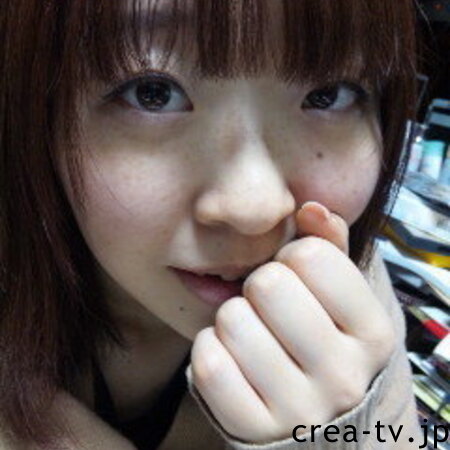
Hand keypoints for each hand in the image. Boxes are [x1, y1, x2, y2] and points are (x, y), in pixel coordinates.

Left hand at [189, 201, 395, 443]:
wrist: (312, 417)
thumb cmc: (321, 339)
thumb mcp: (339, 294)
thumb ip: (330, 246)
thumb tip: (311, 207)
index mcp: (374, 334)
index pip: (311, 255)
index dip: (292, 256)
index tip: (296, 277)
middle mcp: (344, 377)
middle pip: (267, 283)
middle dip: (259, 285)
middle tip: (267, 305)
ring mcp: (299, 410)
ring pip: (232, 320)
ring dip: (232, 318)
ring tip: (251, 332)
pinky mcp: (253, 429)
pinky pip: (208, 363)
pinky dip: (210, 347)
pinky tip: (230, 355)